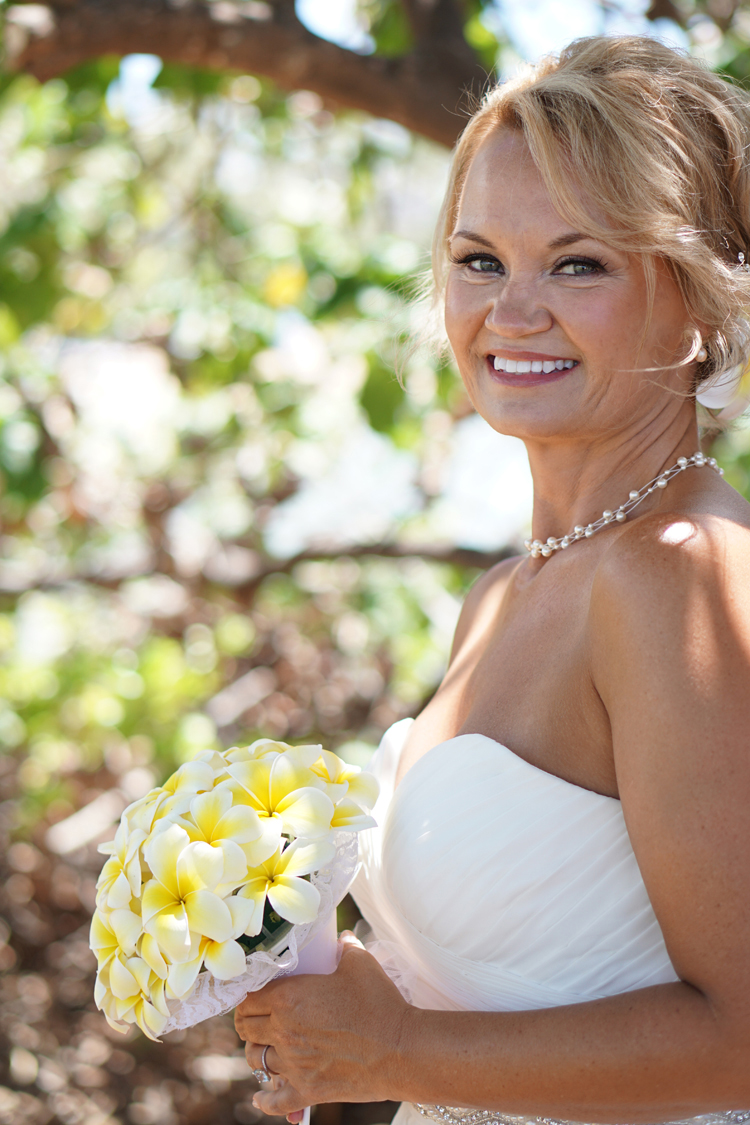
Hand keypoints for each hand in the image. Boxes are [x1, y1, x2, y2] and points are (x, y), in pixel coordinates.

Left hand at [235, 934, 411, 1116]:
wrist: (401, 1048)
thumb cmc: (379, 1003)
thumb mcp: (360, 963)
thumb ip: (345, 947)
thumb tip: (341, 939)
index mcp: (289, 998)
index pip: (248, 998)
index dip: (246, 996)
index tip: (252, 996)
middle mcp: (284, 1031)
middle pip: (246, 1028)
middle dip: (248, 1022)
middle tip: (255, 1019)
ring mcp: (294, 1064)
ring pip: (256, 1060)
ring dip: (257, 1052)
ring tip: (266, 1047)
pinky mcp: (308, 1090)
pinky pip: (274, 1101)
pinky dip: (265, 1100)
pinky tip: (261, 1096)